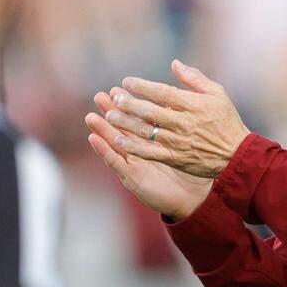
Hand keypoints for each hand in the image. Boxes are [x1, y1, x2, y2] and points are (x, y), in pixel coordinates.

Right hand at [85, 92, 212, 220]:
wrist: (195, 198)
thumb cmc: (194, 170)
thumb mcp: (189, 140)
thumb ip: (182, 120)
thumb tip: (177, 99)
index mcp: (153, 140)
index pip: (139, 117)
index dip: (129, 103)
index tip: (120, 88)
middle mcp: (141, 150)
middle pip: (123, 128)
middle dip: (111, 112)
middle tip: (100, 96)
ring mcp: (134, 163)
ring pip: (115, 143)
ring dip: (102, 130)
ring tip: (90, 116)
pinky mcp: (132, 177)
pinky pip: (116, 163)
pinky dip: (104, 150)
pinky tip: (93, 138)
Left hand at [102, 60, 250, 177]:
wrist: (237, 155)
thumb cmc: (227, 121)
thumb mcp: (217, 93)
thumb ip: (194, 78)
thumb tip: (174, 63)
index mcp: (193, 105)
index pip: (162, 93)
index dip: (142, 86)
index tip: (127, 82)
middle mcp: (183, 123)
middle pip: (150, 112)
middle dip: (130, 104)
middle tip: (116, 98)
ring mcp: (178, 142)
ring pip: (147, 131)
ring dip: (127, 123)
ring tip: (111, 116)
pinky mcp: (175, 158)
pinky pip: (150, 152)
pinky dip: (134, 146)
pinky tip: (119, 140)